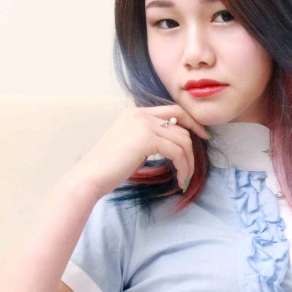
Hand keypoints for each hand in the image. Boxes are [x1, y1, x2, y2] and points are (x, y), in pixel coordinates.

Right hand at [70, 104, 208, 198]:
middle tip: (201, 155)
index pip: (173, 110)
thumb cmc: (108, 168)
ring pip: (182, 140)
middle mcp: (140, 114)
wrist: (90, 177)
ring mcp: (144, 124)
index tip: (202, 135)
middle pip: (181, 120)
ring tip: (184, 178)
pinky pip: (177, 152)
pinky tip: (180, 180)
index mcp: (136, 113)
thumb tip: (172, 145)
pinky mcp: (147, 138)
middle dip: (196, 137)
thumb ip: (149, 139)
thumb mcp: (130, 145)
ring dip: (188, 162)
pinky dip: (183, 168)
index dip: (191, 121)